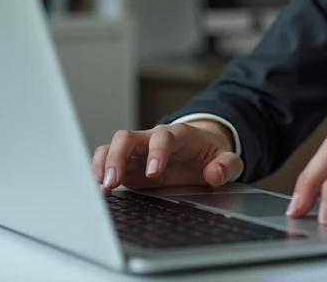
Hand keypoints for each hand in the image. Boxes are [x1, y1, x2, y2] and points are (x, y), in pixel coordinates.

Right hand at [91, 121, 242, 194]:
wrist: (201, 148)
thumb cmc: (210, 153)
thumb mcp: (226, 159)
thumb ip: (226, 166)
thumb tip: (214, 174)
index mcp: (178, 135)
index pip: (163, 137)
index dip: (156, 152)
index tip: (153, 173)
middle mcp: (153, 139)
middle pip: (128, 137)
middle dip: (118, 157)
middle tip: (113, 181)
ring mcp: (139, 151)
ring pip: (113, 146)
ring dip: (104, 164)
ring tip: (103, 187)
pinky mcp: (129, 164)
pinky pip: (108, 160)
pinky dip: (100, 171)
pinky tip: (100, 189)